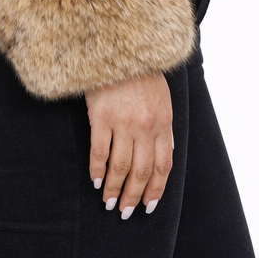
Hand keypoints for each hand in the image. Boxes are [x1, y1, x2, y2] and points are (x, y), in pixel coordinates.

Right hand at [85, 72, 172, 219]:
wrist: (120, 46)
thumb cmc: (140, 72)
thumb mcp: (162, 98)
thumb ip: (162, 126)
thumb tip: (163, 152)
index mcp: (163, 122)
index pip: (162, 166)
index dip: (155, 189)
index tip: (148, 206)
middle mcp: (146, 126)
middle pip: (142, 171)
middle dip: (134, 196)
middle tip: (125, 211)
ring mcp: (123, 122)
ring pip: (121, 166)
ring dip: (114, 188)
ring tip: (108, 202)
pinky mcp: (101, 116)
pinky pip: (100, 151)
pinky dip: (97, 169)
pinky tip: (95, 180)